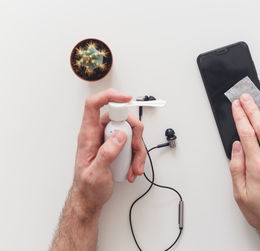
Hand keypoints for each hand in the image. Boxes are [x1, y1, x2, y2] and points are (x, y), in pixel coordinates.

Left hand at [71, 89, 145, 215]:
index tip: (126, 98)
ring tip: (135, 167)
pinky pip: (131, 144)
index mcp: (88, 135)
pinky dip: (136, 157)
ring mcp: (108, 140)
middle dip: (133, 133)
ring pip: (129, 132)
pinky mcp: (116, 147)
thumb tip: (119, 135)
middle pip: (120, 118)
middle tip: (135, 147)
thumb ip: (107, 153)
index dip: (109, 96)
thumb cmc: (87, 187)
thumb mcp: (95, 173)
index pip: (93, 105)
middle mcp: (98, 134)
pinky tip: (132, 169)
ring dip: (137, 150)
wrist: (89, 199)